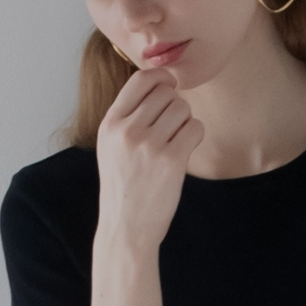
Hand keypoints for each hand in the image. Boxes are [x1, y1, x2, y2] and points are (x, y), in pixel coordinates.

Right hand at [96, 67, 204, 248]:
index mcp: (110, 124)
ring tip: (174, 142)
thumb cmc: (123, 185)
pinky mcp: (172, 160)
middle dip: (175, 106)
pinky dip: (195, 137)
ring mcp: (149, 146)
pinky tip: (184, 151)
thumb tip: (160, 83)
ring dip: (185, 122)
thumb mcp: (111, 146)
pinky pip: (196, 128)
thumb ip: (128, 116)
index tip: (169, 86)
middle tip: (170, 128)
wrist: (126, 227)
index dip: (160, 78)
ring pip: (183, 109)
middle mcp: (127, 131)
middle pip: (166, 93)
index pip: (139, 80)